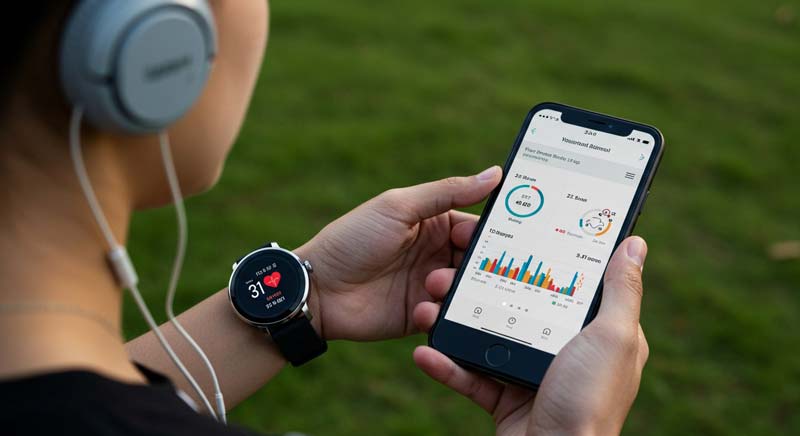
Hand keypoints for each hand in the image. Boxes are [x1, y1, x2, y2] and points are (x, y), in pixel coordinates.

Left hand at [296, 166, 501, 340]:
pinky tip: (422, 308)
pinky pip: (446, 316)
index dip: (490, 234)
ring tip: (434, 284)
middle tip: (474, 268)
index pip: (476, 227)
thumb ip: (448, 192)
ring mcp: (429, 286)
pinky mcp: (420, 315)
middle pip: (477, 262)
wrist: (318, 288)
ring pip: (466, 290)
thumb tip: (495, 174)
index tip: (504, 240)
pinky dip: (441, 313)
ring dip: (456, 288)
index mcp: (434, 224)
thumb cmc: (353, 239)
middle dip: (480, 266)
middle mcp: (436, 254)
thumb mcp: (400, 207)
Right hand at [412, 236, 649, 435]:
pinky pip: (471, 376)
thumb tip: (635, 243)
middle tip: (455, 268)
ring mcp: (533, 374)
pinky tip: (425, 351)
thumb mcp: (613, 338)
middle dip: (482, 286)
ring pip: (488, 336)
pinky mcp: (505, 398)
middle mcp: (566, 351)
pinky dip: (447, 365)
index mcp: (598, 334)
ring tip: (430, 304)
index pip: (571, 284)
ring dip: (455, 323)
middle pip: (519, 306)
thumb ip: (621, 292)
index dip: (545, 258)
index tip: (514, 232)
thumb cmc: (590, 402)